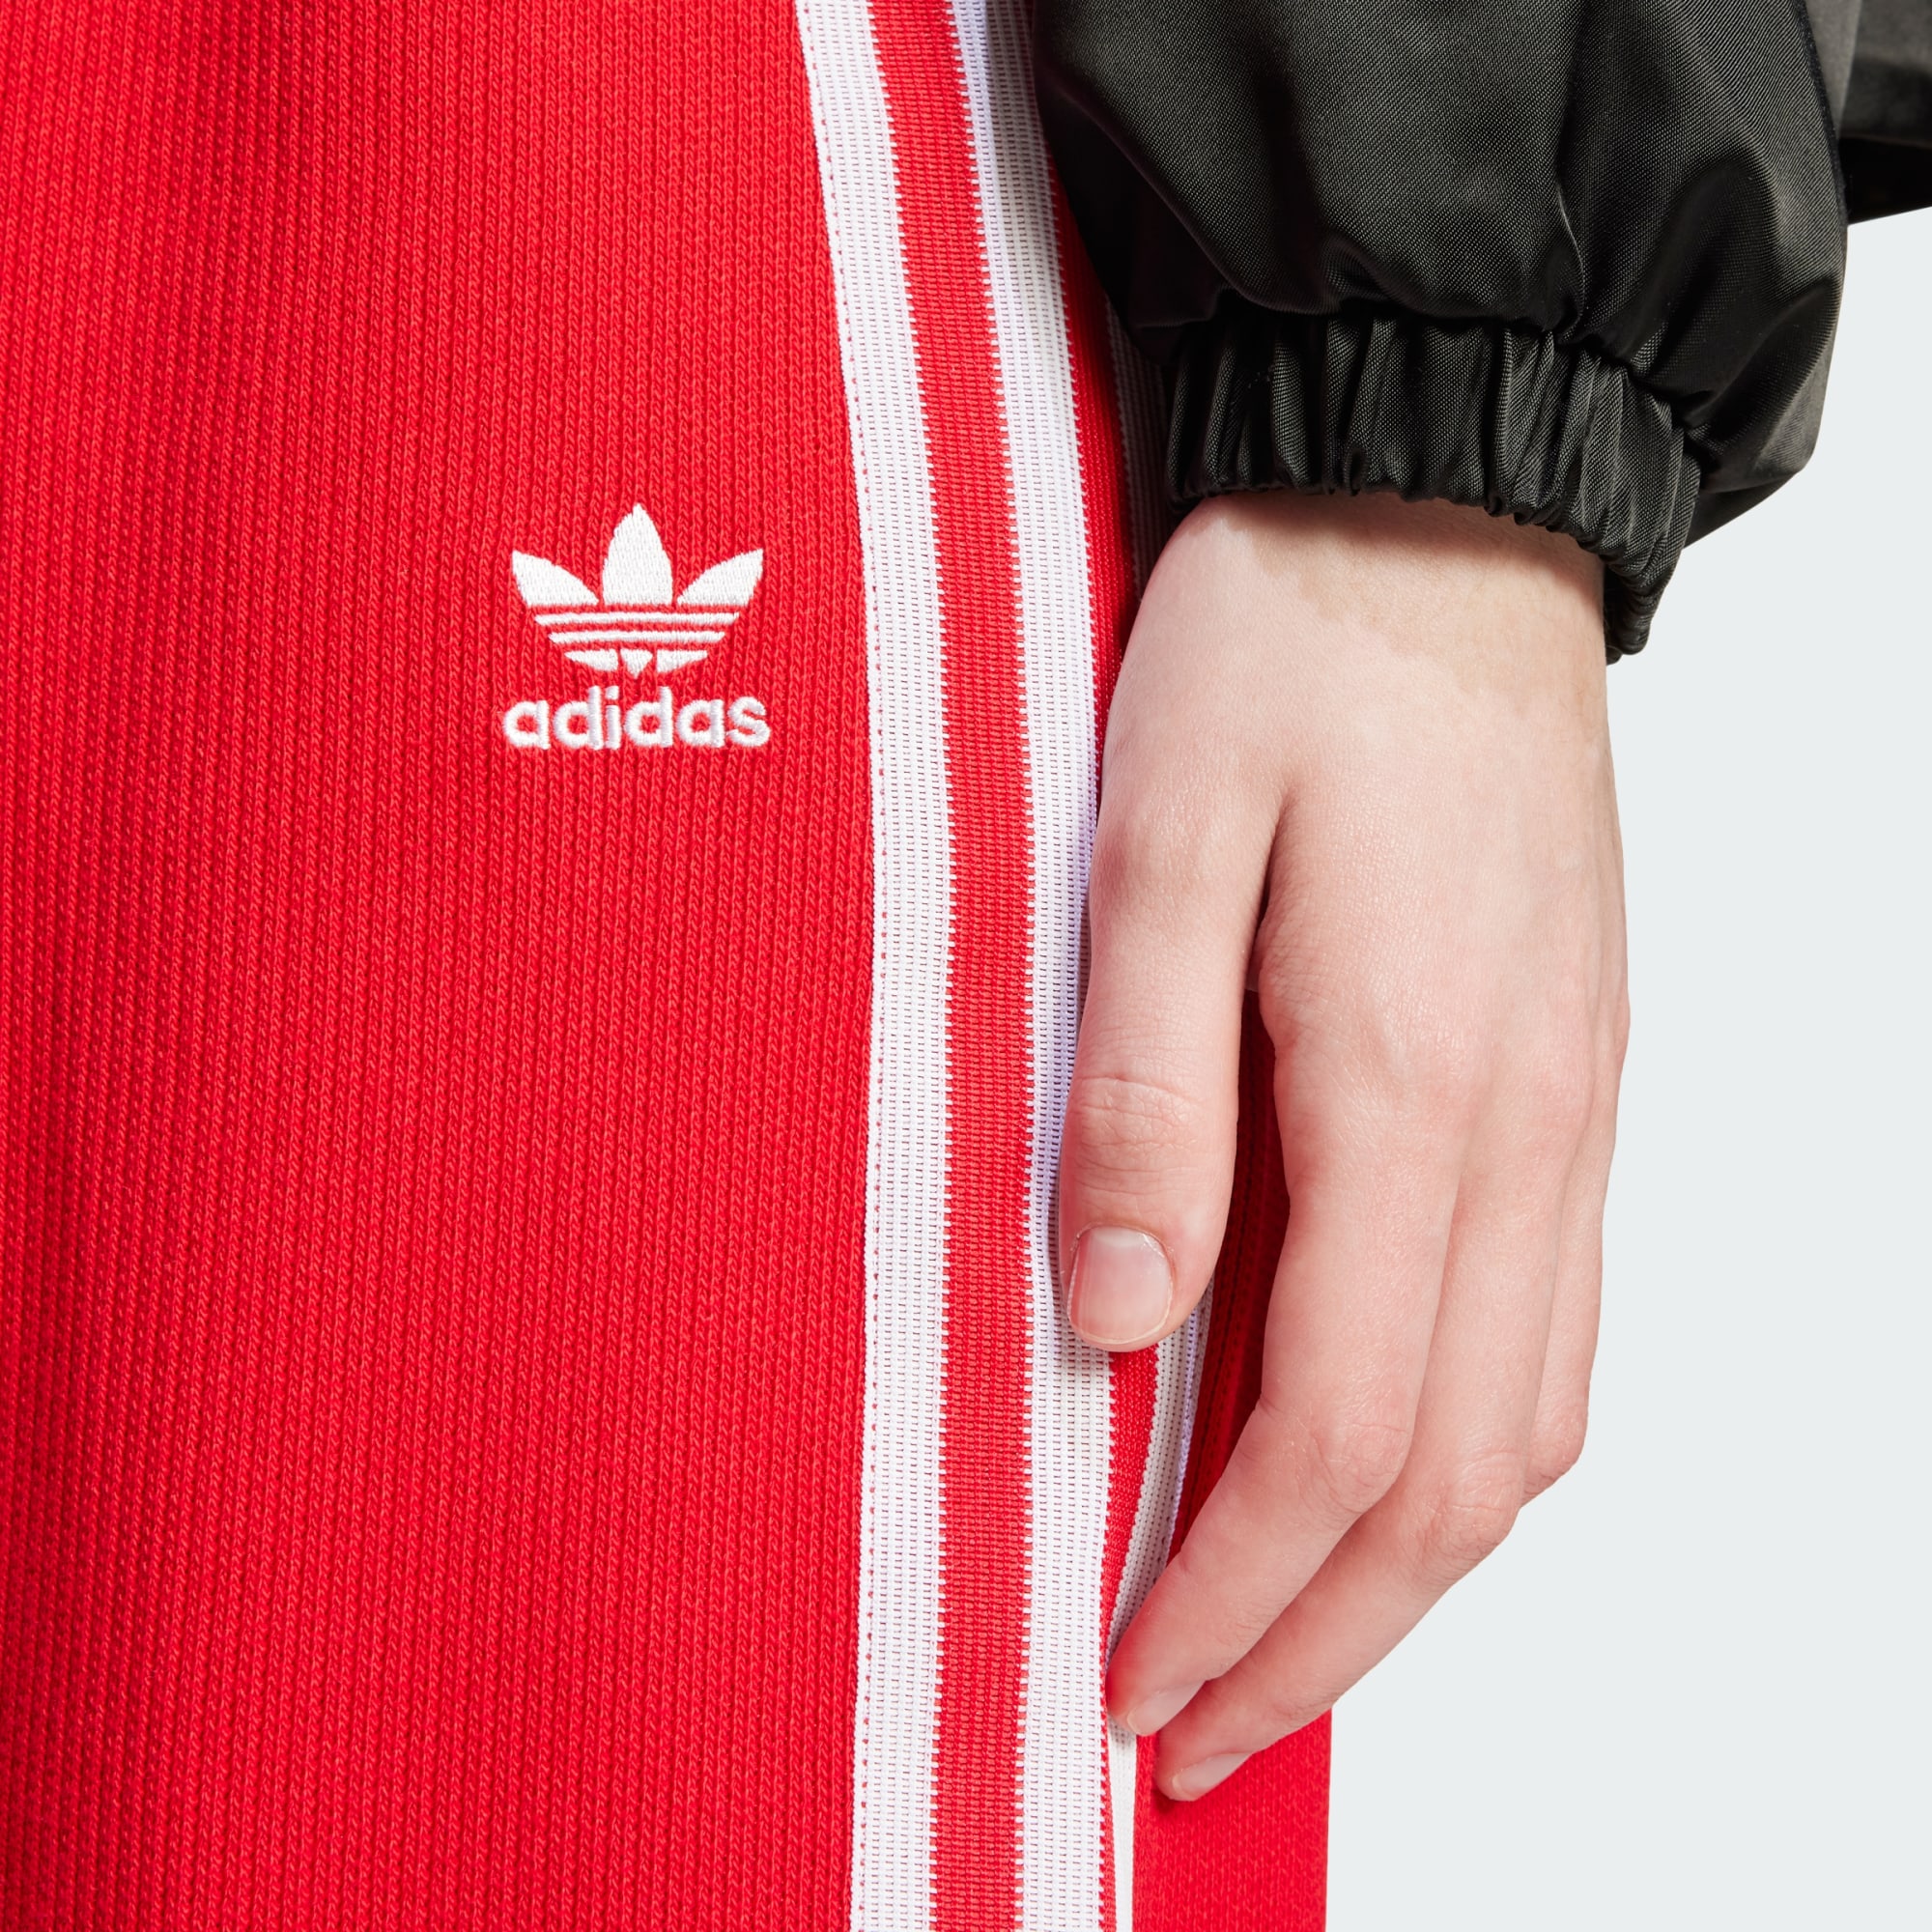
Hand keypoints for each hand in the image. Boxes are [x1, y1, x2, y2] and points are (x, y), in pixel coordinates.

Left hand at [1061, 491, 1626, 1799]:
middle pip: (1451, 1480)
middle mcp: (1525, 1125)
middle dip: (1319, 1638)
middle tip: (1198, 1728)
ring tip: (1279, 1642)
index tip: (1139, 1685)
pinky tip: (1380, 1470)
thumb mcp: (1160, 837)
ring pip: (1525, 1425)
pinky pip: (1550, 1323)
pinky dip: (1467, 1452)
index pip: (1340, 1430)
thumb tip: (1122, 1321)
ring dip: (1404, 1571)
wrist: (1439, 500)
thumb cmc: (1290, 646)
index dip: (1234, 1593)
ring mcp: (1571, 1106)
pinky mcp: (1569, 1073)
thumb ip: (1145, 1092)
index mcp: (1408, 1079)